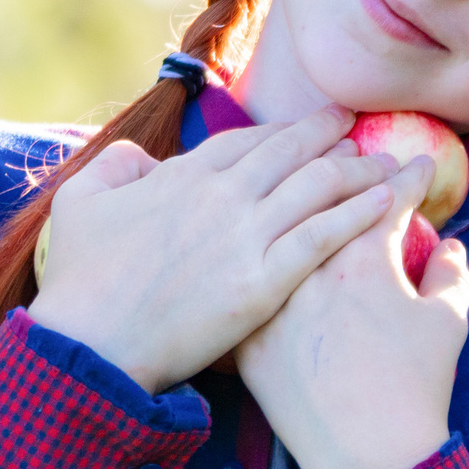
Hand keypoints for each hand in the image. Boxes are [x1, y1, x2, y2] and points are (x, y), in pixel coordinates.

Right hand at [26, 105, 396, 394]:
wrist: (90, 343)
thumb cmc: (79, 281)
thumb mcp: (79, 203)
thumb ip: (115, 168)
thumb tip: (143, 160)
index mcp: (183, 176)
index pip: (248, 142)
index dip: (284, 132)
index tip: (308, 128)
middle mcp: (223, 196)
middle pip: (291, 154)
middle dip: (330, 135)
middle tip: (358, 125)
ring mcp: (246, 238)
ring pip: (318, 189)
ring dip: (358, 169)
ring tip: (389, 160)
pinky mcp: (264, 283)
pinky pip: (324, 237)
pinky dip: (359, 214)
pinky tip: (389, 202)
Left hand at [236, 156, 468, 468]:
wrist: (366, 456)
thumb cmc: (415, 387)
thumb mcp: (448, 322)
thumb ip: (451, 274)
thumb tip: (450, 247)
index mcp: (364, 256)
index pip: (386, 193)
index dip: (407, 175)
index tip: (415, 167)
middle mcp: (309, 267)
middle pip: (317, 194)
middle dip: (341, 167)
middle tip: (354, 157)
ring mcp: (271, 301)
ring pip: (268, 229)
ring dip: (285, 202)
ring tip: (299, 188)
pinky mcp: (246, 336)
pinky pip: (238, 285)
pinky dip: (243, 262)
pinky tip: (245, 246)